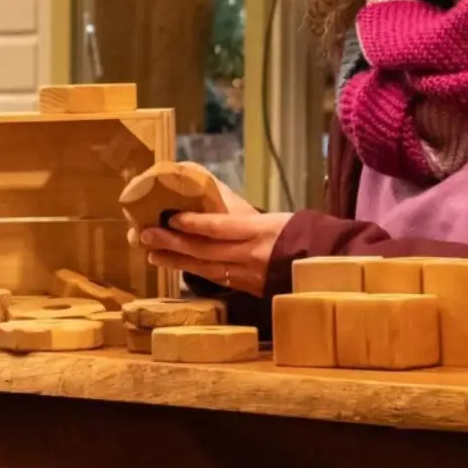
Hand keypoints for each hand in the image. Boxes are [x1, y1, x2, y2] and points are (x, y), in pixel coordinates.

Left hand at [134, 189, 290, 295]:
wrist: (321, 266)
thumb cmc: (295, 234)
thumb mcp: (273, 216)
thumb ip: (239, 208)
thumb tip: (203, 180)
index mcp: (260, 231)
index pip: (222, 227)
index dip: (195, 224)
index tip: (171, 217)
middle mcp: (251, 255)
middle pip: (206, 250)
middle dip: (174, 243)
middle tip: (146, 235)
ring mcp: (247, 275)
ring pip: (205, 268)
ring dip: (175, 261)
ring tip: (152, 253)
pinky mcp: (245, 288)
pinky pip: (214, 279)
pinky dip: (192, 271)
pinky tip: (173, 265)